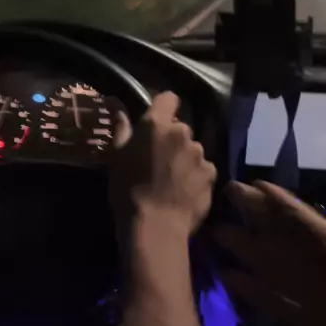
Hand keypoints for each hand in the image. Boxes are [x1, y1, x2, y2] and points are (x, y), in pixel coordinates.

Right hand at [111, 92, 216, 239]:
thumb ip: (121, 126)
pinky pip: (203, 168)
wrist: (155, 227)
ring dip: (184, 158)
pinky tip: (184, 192)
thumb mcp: (116, 157)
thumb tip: (113, 100)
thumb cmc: (128, 190)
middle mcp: (183, 133)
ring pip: (192, 149)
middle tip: (159, 160)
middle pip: (180, 128)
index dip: (164, 107)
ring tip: (172, 180)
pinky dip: (196, 176)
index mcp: (157, 124)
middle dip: (172, 139)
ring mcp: (200, 153)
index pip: (168, 98)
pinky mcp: (212, 173)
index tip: (156, 122)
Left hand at [214, 181, 325, 325]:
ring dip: (239, 245)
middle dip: (252, 211)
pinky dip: (244, 288)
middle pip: (276, 233)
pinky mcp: (294, 324)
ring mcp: (300, 296)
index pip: (301, 217)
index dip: (277, 200)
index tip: (257, 184)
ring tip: (217, 230)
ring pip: (263, 262)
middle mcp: (313, 267)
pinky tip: (227, 277)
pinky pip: (262, 300)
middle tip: (229, 192)